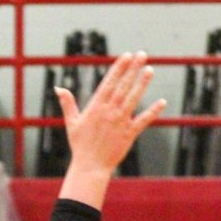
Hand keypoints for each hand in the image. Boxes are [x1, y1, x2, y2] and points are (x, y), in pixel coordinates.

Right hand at [57, 51, 165, 175]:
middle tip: (142, 54)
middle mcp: (109, 112)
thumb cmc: (80, 145)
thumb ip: (67, 104)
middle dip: (133, 69)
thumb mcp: (71, 123)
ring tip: (150, 69)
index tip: (127, 56)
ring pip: (133, 99)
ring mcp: (120, 122)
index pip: (109, 83)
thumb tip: (58, 88)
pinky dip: (153, 111)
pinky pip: (143, 120)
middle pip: (123, 86)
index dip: (119, 68)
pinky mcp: (129, 134)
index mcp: (96, 107)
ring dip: (142, 84)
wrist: (90, 166)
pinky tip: (162, 102)